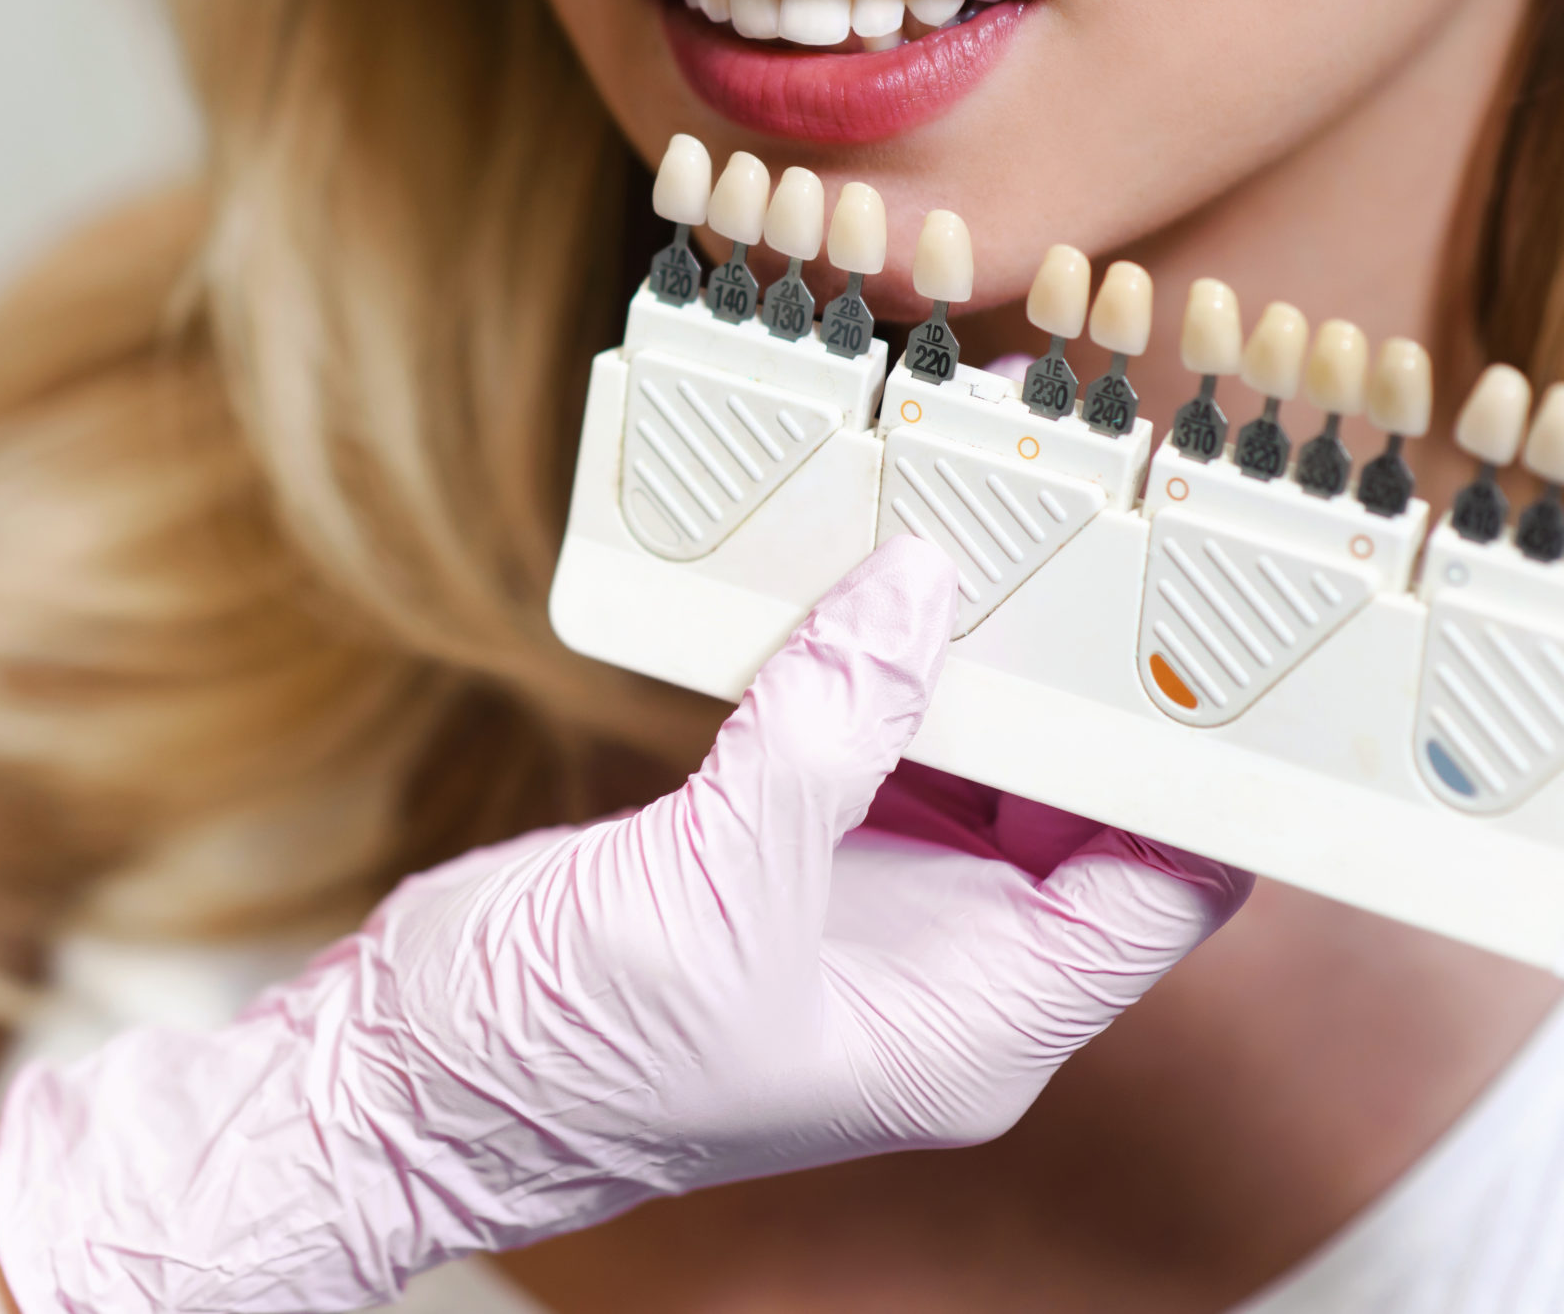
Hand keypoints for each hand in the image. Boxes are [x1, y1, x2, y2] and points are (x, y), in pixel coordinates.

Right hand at [0, 537, 1251, 1312]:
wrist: (397, 1087)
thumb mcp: (710, 885)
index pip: (1160, 890)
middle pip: (1075, 812)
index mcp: (969, 1028)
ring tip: (996, 523)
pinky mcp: (771, 864)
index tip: (1213, 629)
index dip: (1199, 764)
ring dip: (973, 659)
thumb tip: (917, 587)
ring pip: (967, 769)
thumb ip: (825, 730)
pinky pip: (861, 750)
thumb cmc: (558, 1054)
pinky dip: (870, 670)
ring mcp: (855, 918)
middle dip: (1082, 682)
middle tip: (1099, 527)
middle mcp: (937, 976)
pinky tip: (868, 580)